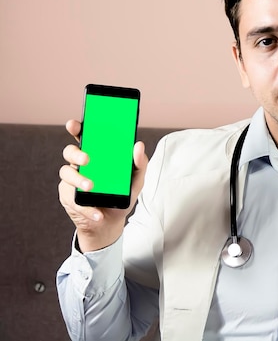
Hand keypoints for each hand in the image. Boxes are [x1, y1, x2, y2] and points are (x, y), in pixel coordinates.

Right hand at [58, 119, 148, 251]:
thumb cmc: (121, 195)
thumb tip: (139, 145)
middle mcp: (82, 164)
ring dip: (78, 179)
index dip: (77, 128)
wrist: (111, 223)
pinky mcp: (68, 197)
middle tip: (87, 159)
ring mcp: (72, 180)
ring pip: (66, 172)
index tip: (74, 124)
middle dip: (76, 153)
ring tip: (91, 188)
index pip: (85, 137)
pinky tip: (97, 214)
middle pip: (70, 151)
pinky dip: (86, 207)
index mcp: (97, 155)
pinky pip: (72, 198)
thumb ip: (139, 163)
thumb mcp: (136, 180)